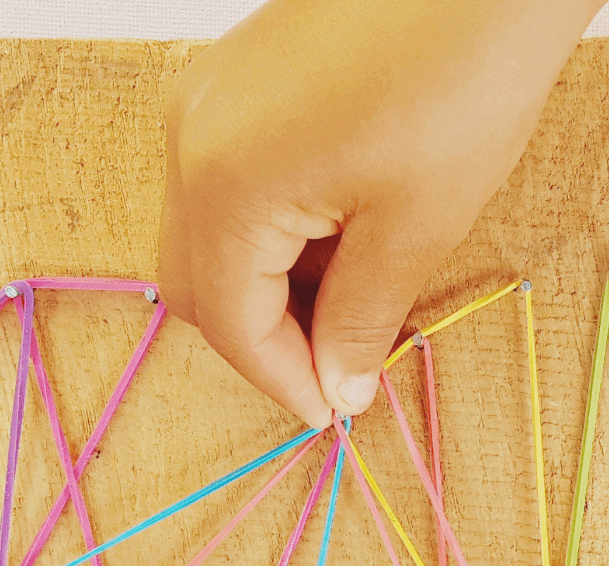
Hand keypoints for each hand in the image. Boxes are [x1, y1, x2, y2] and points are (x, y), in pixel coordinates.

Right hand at [158, 0, 601, 426]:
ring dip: (267, 289)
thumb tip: (337, 388)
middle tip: (337, 363)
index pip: (230, 323)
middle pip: (198, 288)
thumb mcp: (414, 226)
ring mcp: (201, 107)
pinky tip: (332, 238)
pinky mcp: (227, 87)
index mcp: (223, 184)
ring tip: (347, 299)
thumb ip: (360, 323)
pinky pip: (222, 192)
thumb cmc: (460, 70)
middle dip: (265, 340)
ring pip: (205, 243)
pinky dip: (268, 237)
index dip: (281, 380)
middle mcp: (189, 143)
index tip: (331, 410)